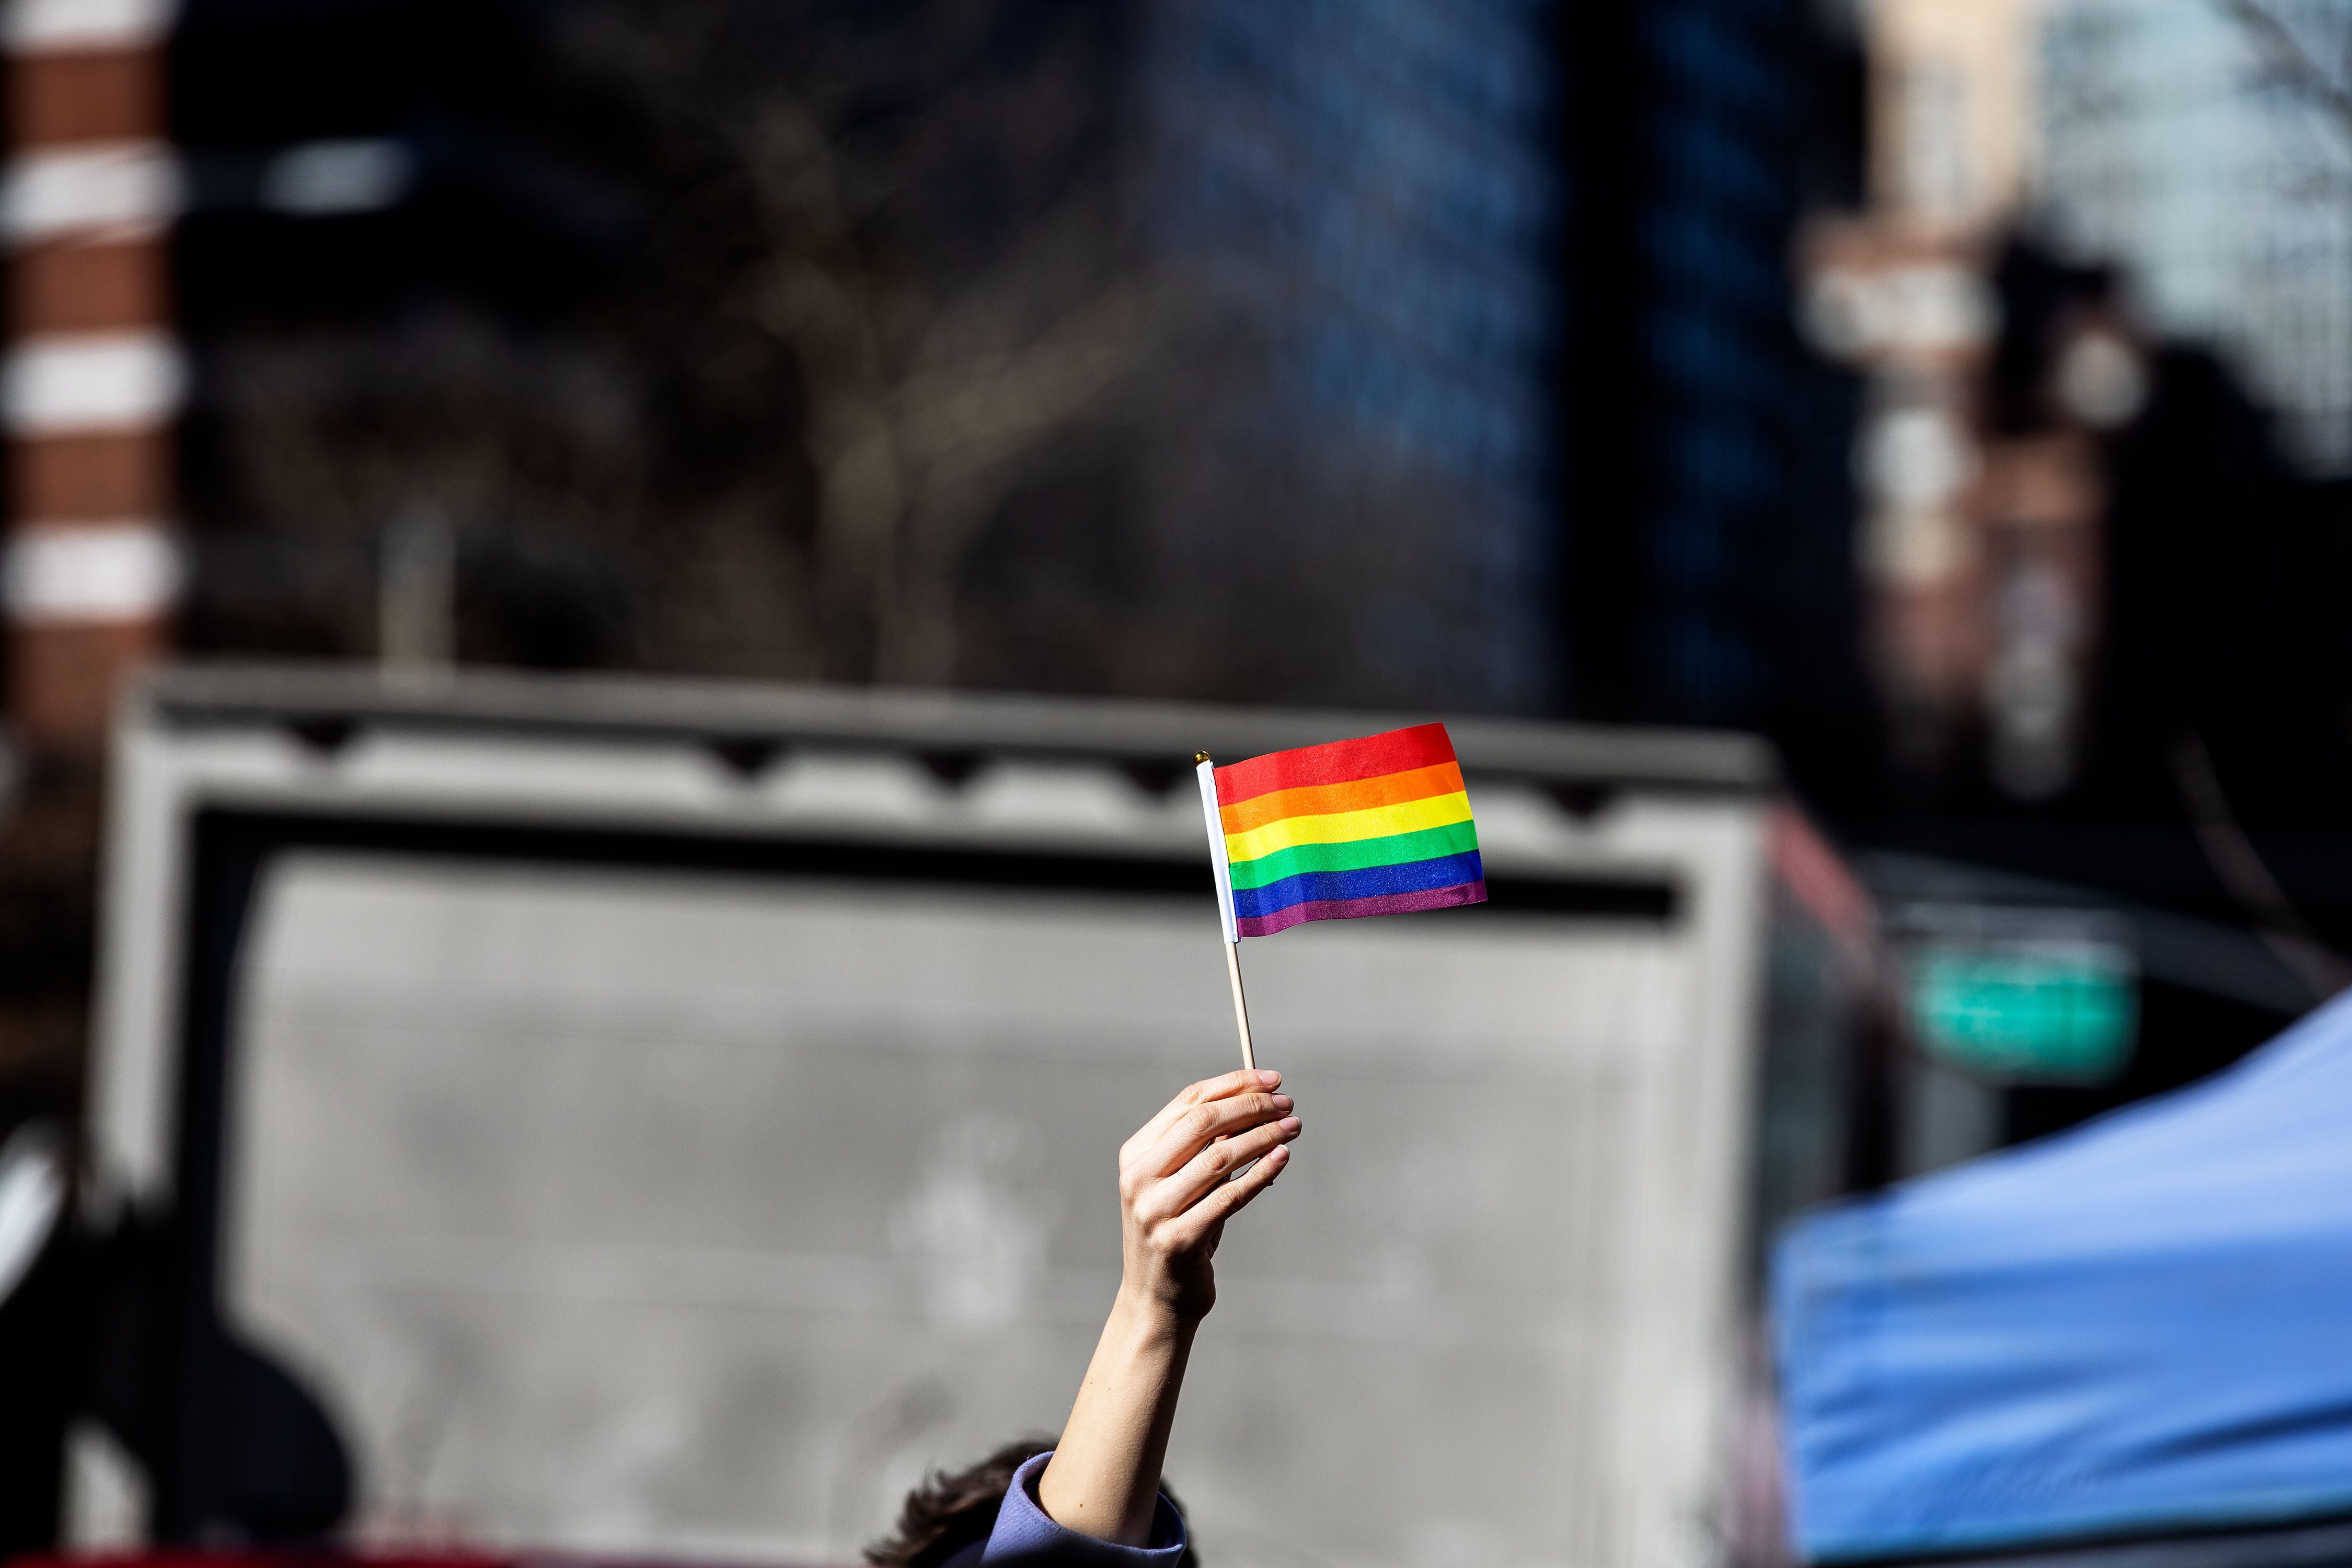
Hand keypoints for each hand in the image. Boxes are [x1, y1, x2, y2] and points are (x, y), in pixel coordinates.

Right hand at [1115, 1067, 1300, 1325]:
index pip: (1189, 1102)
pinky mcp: (1178, 1239)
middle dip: (1252, 1106)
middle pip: (1204, 1122)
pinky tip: (1282, 1158)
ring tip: (1293, 1127)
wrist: (1156, 1301)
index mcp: (1136, 1154)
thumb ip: (1207, 1148)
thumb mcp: (1183, 1185)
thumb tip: (1257, 1103)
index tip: (1272, 1080)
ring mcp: (1155, 1210)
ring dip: (1264, 1136)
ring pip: (1221, 1156)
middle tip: (1288, 1104)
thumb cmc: (1178, 1232)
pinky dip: (1261, 1173)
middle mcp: (1139, 1178)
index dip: (1234, 1084)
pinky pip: (1230, 1197)